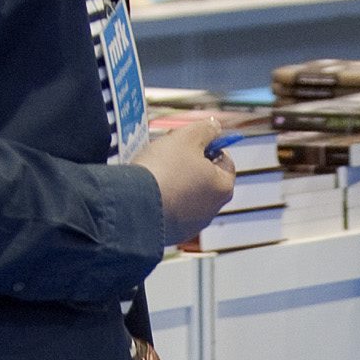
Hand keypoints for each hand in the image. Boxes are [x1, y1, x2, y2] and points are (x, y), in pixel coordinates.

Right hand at [133, 112, 235, 243]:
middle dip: (190, 162)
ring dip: (176, 180)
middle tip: (171, 152)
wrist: (133, 204)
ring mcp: (191, 224)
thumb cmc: (164, 170)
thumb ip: (206, 129)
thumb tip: (215, 126)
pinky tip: (149, 189)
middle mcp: (211, 210)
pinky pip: (170, 209)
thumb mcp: (187, 137)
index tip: (193, 139)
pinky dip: (163, 198)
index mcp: (223, 187)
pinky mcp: (171, 233)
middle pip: (206, 178)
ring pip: (187, 194)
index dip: (210, 145)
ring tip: (157, 170)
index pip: (225, 160)